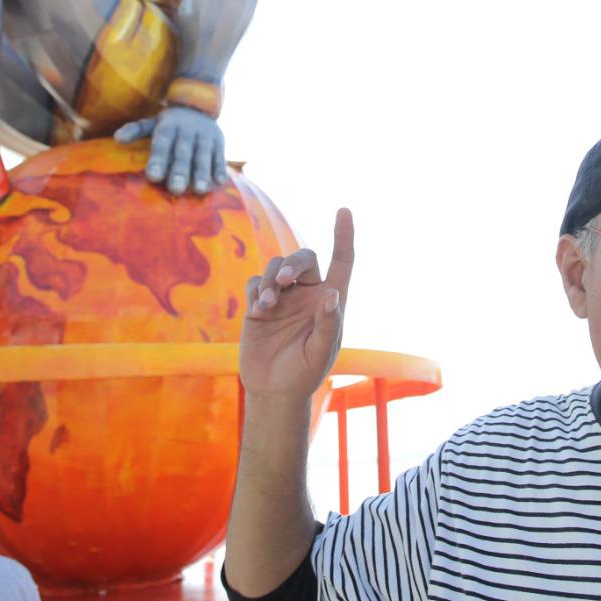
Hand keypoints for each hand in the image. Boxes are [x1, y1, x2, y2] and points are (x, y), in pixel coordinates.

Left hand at [115, 105, 226, 194]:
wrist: (198, 105)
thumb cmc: (169, 122)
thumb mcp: (151, 122)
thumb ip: (135, 130)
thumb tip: (117, 138)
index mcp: (168, 127)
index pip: (162, 144)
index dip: (158, 160)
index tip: (153, 177)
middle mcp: (187, 131)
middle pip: (183, 153)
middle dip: (180, 171)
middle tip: (176, 189)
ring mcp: (204, 137)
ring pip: (203, 156)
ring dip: (202, 173)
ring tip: (199, 190)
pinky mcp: (219, 142)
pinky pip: (219, 156)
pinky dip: (220, 168)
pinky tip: (219, 182)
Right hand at [240, 209, 353, 399]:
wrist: (273, 390)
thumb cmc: (304, 373)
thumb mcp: (320, 352)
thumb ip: (327, 324)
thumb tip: (331, 295)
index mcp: (330, 301)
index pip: (342, 261)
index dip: (344, 236)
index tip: (344, 210)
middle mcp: (307, 294)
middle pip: (302, 258)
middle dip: (292, 264)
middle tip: (283, 281)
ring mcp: (283, 298)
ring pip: (276, 267)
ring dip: (270, 280)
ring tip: (266, 304)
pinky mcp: (258, 305)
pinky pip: (256, 282)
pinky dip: (256, 290)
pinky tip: (258, 310)